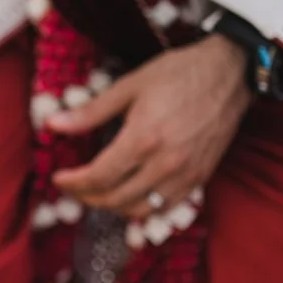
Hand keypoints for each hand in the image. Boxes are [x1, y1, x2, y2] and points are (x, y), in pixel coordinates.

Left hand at [49, 35, 251, 217]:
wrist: (230, 72)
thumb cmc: (178, 73)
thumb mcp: (129, 86)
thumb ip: (90, 112)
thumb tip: (52, 124)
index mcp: (143, 138)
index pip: (98, 176)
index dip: (73, 183)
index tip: (58, 178)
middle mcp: (165, 163)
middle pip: (115, 198)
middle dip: (86, 197)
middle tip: (72, 187)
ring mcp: (186, 174)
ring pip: (140, 210)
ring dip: (112, 207)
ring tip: (96, 193)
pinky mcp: (201, 177)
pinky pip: (166, 207)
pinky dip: (142, 209)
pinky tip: (128, 197)